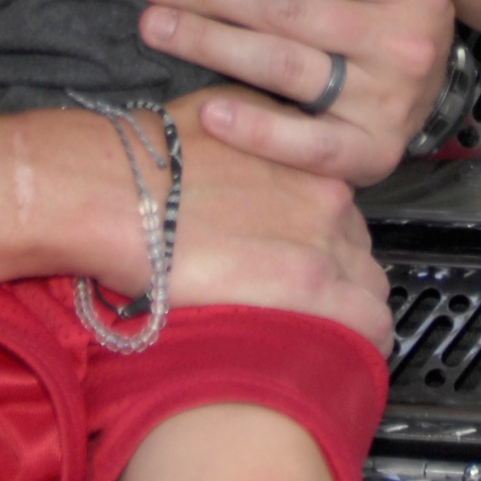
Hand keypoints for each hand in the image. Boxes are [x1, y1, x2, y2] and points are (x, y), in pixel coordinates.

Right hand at [114, 105, 391, 349]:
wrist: (109, 192)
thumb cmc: (137, 163)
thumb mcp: (205, 121)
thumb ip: (243, 143)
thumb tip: (239, 166)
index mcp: (299, 154)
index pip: (337, 207)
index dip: (318, 238)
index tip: (294, 258)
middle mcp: (325, 191)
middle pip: (357, 247)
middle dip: (336, 275)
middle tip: (292, 302)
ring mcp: (325, 238)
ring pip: (370, 286)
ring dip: (347, 311)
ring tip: (309, 334)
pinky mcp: (314, 286)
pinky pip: (371, 324)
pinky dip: (359, 342)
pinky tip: (335, 358)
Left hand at [135, 0, 454, 185]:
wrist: (441, 91)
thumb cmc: (391, 9)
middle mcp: (406, 40)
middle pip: (287, 8)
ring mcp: (392, 100)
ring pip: (284, 64)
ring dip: (209, 42)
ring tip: (153, 25)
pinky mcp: (375, 152)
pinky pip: (310, 144)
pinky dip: (259, 129)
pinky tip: (210, 110)